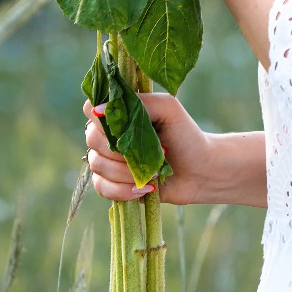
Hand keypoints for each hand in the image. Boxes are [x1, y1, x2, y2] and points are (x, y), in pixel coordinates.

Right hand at [85, 92, 212, 203]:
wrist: (201, 170)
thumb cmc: (186, 136)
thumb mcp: (169, 109)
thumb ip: (140, 102)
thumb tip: (99, 109)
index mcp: (121, 113)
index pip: (90, 108)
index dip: (102, 119)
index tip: (125, 127)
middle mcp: (110, 135)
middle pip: (91, 138)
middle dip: (122, 149)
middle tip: (153, 151)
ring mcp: (109, 160)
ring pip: (97, 164)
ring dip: (127, 171)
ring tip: (154, 172)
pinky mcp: (112, 183)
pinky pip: (101, 187)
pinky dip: (123, 190)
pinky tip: (145, 188)